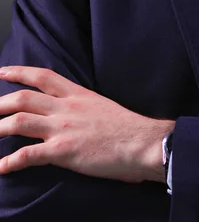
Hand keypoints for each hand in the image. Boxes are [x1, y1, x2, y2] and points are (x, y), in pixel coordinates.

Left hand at [0, 66, 174, 182]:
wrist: (142, 142)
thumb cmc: (128, 127)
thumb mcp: (102, 106)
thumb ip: (83, 106)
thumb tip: (73, 111)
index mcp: (78, 94)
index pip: (43, 77)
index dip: (19, 73)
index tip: (2, 72)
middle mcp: (66, 108)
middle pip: (23, 98)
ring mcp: (63, 129)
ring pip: (19, 122)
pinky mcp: (63, 152)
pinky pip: (28, 155)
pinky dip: (9, 162)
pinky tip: (0, 168)